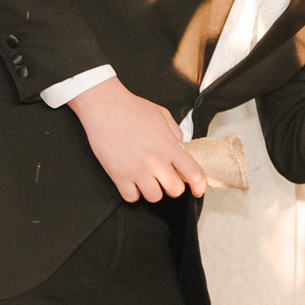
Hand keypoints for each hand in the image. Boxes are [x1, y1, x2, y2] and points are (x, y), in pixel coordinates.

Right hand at [69, 76, 204, 201]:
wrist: (105, 106)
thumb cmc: (133, 108)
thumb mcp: (163, 116)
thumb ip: (176, 134)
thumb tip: (181, 149)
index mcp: (170, 147)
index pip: (194, 174)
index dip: (199, 187)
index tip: (197, 190)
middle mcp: (156, 161)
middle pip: (175, 191)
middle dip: (172, 188)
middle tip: (165, 180)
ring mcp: (137, 170)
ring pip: (154, 197)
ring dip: (152, 190)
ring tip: (146, 179)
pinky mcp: (118, 175)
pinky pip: (131, 198)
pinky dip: (132, 193)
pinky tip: (131, 182)